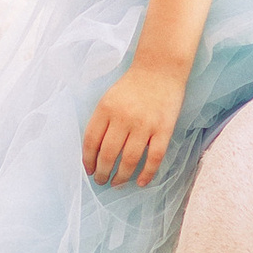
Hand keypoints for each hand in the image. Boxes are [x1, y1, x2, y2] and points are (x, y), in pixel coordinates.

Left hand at [82, 60, 184, 187]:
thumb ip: (101, 122)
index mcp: (106, 108)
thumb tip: (94, 152)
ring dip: (122, 177)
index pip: (91, 141)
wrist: (160, 69)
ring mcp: (145, 124)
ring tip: (117, 183)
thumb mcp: (108, 98)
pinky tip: (140, 182)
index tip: (89, 170)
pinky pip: (154, 157)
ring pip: (130, 160)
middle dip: (103, 173)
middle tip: (102, 181)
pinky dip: (147, 173)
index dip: (88, 160)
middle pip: (109, 154)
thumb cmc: (132, 86)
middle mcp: (124, 117)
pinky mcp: (164, 129)